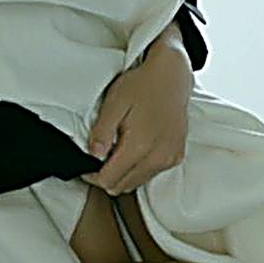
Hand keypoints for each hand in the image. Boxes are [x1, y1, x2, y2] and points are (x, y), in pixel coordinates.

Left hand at [83, 36, 192, 194]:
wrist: (171, 77)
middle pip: (123, 185)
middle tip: (99, 157)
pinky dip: (138, 168)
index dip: (93, 176)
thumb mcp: (114, 103)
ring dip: (122, 174)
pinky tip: (133, 150)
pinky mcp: (176, 156)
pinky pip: (151, 173)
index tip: (87, 166)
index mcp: (140, 146)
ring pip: (137, 182)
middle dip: (106, 177)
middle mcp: (158, 157)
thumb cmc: (142, 86)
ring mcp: (170, 158)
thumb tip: (94, 155)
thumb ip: (102, 132)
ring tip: (115, 151)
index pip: (110, 180)